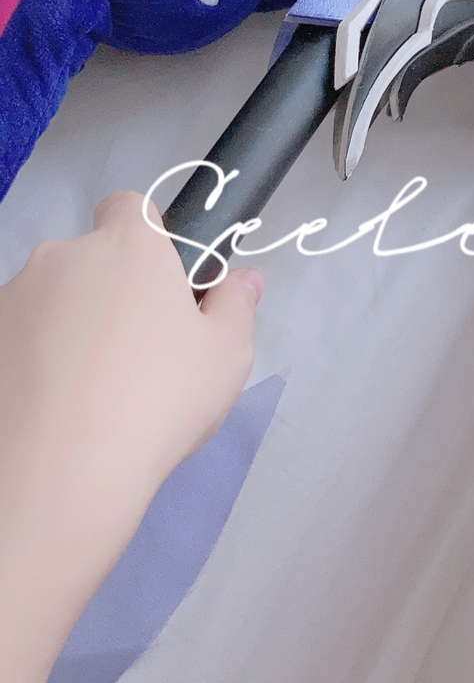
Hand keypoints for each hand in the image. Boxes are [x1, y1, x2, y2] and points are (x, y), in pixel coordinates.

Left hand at [0, 191, 261, 682]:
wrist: (55, 477)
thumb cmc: (159, 399)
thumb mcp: (228, 354)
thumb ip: (237, 305)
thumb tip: (241, 279)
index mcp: (129, 246)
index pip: (132, 205)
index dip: (148, 236)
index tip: (162, 284)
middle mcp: (62, 258)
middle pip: (89, 260)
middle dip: (107, 292)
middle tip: (137, 352)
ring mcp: (10, 301)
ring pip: (47, 302)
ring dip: (64, 329)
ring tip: (87, 395)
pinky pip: (14, 342)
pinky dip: (27, 365)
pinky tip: (49, 414)